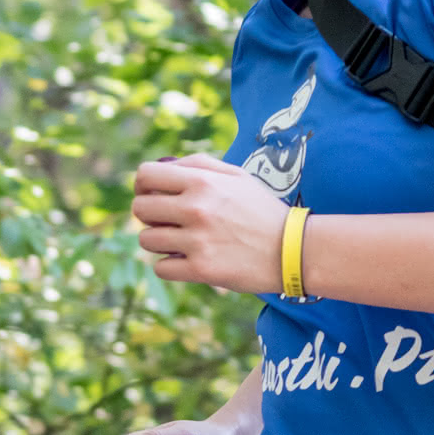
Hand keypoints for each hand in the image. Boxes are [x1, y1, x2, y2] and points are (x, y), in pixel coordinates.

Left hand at [132, 153, 289, 293]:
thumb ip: (198, 164)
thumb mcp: (236, 175)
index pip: (145, 175)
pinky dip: (170, 265)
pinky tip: (187, 260)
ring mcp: (197, 240)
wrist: (292, 249)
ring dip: (159, 241)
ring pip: (146, 239)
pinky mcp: (201, 270)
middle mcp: (195, 208)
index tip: (153, 194)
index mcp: (202, 181)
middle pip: (140, 208)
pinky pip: (161, 267)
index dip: (144, 184)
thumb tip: (164, 167)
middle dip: (150, 214)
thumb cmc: (261, 210)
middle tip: (168, 220)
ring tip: (180, 241)